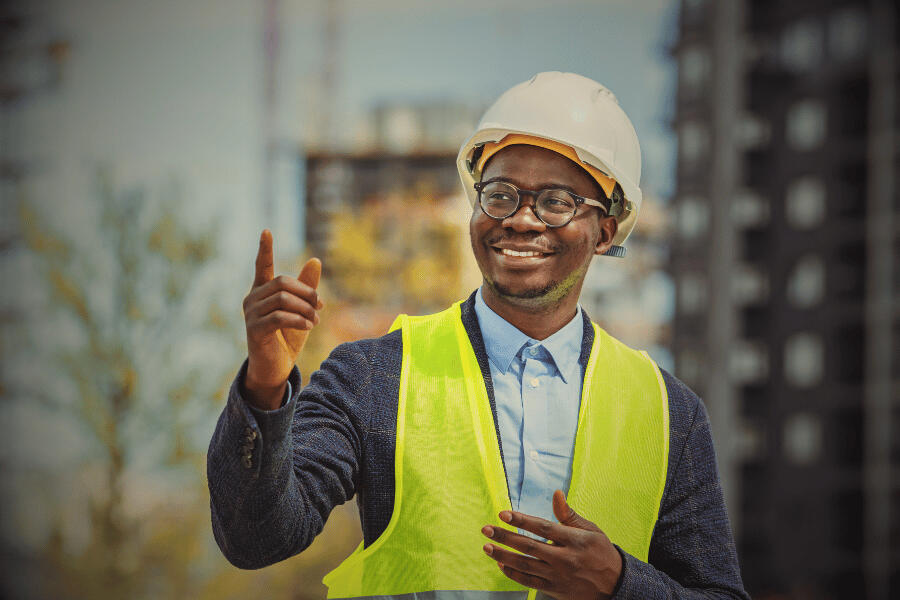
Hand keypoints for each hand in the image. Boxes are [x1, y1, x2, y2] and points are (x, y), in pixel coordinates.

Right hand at [242, 229, 322, 409]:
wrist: (275, 368)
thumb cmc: (287, 338)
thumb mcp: (302, 310)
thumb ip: (307, 287)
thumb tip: (315, 260)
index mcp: (262, 292)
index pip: (262, 266)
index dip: (264, 249)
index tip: (266, 231)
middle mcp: (252, 299)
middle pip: (282, 282)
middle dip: (306, 292)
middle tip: (320, 306)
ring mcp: (251, 314)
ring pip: (283, 299)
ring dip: (305, 308)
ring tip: (315, 320)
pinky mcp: (254, 329)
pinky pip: (280, 317)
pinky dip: (299, 320)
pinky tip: (309, 326)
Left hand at [481, 490, 622, 599]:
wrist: (616, 584)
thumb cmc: (601, 552)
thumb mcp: (590, 530)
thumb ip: (568, 514)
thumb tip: (556, 493)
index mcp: (574, 540)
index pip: (542, 527)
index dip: (521, 520)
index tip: (503, 514)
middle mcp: (565, 559)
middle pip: (529, 547)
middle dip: (505, 537)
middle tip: (486, 529)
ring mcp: (559, 576)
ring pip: (525, 566)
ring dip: (503, 556)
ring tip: (487, 547)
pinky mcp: (555, 589)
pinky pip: (529, 582)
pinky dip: (514, 574)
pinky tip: (501, 564)